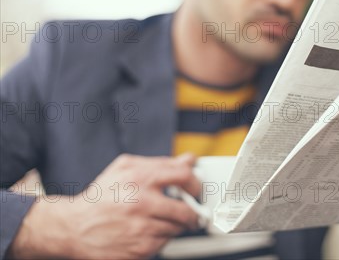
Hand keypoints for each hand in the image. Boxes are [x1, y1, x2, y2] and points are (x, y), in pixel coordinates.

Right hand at [8, 153, 200, 258]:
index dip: (195, 183)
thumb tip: (188, 160)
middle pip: (186, 210)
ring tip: (158, 220)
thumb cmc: (100, 197)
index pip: (184, 177)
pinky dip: (160, 238)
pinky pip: (164, 244)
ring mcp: (141, 228)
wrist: (73, 228)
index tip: (196, 189)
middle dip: (192, 213)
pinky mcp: (139, 249)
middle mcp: (142, 203)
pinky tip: (147, 232)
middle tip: (191, 213)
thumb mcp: (125, 168)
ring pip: (176, 229)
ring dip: (174, 226)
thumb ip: (159, 162)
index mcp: (140, 178)